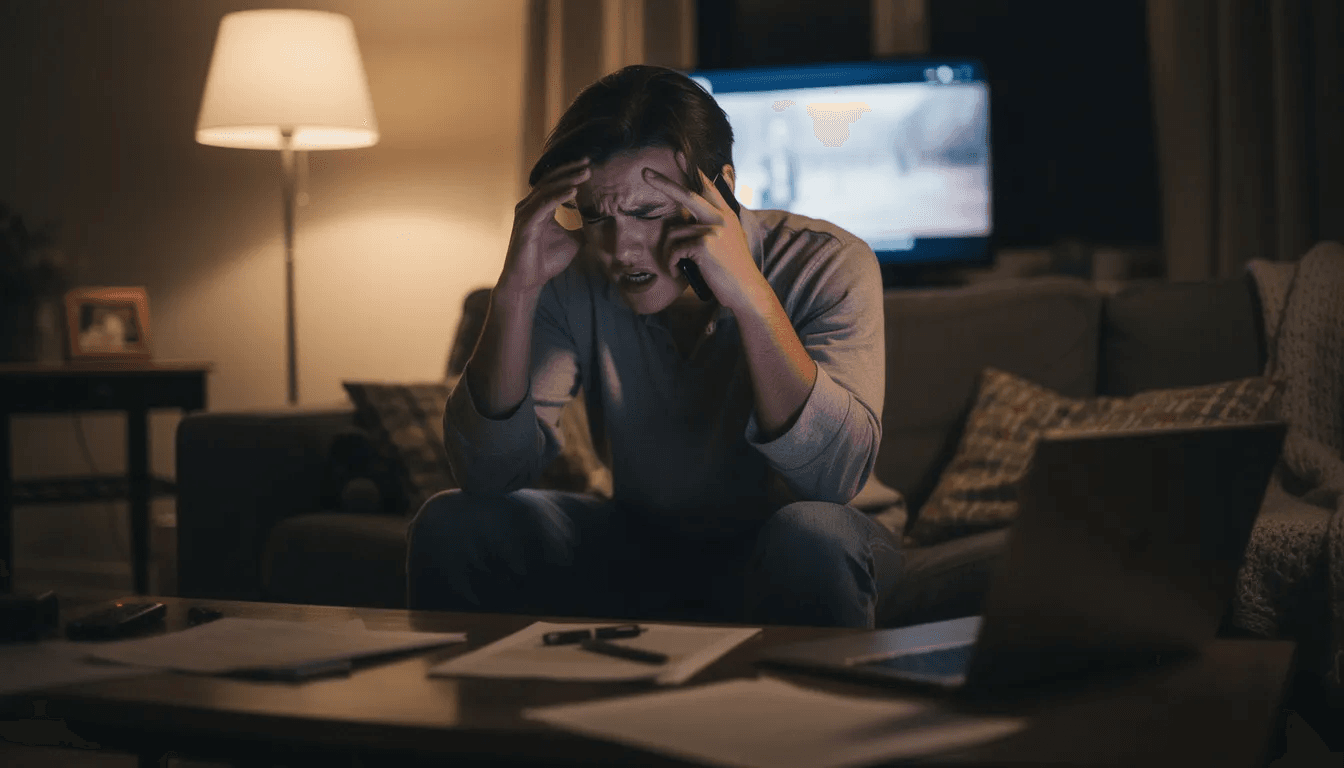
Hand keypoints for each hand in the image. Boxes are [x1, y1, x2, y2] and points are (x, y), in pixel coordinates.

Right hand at [498, 157, 590, 297]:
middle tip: (588, 162)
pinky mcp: (525, 225)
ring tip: (584, 173)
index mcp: (539, 207)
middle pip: (550, 180)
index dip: (570, 172)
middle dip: (570, 170)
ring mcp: (525, 214)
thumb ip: (581, 226)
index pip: (554, 182)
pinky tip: (573, 191)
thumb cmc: (546, 261)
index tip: (589, 165)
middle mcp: (530, 206)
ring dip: (566, 180)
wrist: (529, 282)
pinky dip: (558, 197)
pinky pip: (543, 206)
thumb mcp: (572, 240)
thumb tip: (599, 219)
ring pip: (546, 189)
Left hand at [642, 166, 763, 312]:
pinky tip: (678, 272)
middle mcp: (720, 217)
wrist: (746, 290)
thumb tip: (690, 220)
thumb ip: (714, 227)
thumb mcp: (728, 242)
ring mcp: (713, 229)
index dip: (695, 171)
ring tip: (675, 265)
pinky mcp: (705, 244)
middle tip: (645, 172)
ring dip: (668, 252)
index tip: (680, 155)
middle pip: (687, 194)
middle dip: (664, 182)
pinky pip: (675, 249)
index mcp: (726, 215)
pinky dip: (672, 263)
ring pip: (674, 232)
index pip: (709, 187)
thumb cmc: (732, 270)